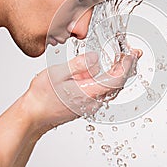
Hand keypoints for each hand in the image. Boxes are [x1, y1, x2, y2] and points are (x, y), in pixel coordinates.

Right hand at [24, 49, 141, 136]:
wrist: (33, 115)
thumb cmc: (41, 96)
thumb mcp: (58, 74)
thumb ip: (78, 65)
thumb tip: (95, 58)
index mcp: (90, 93)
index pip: (117, 79)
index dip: (127, 65)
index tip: (133, 53)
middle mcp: (94, 102)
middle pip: (118, 83)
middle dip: (126, 66)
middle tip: (132, 51)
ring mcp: (91, 104)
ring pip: (111, 87)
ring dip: (117, 71)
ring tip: (122, 56)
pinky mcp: (86, 104)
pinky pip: (102, 90)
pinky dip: (107, 77)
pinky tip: (104, 68)